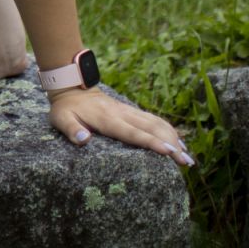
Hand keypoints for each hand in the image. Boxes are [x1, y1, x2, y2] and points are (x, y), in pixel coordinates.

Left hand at [47, 86, 194, 169]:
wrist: (72, 86)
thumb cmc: (66, 108)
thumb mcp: (61, 119)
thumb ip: (72, 129)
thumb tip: (84, 140)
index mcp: (107, 119)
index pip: (132, 133)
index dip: (151, 142)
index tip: (168, 152)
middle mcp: (122, 114)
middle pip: (151, 129)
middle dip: (171, 145)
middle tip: (187, 162)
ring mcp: (128, 111)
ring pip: (156, 123)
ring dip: (174, 138)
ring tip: (188, 157)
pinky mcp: (131, 112)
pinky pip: (153, 120)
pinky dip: (168, 130)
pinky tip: (179, 142)